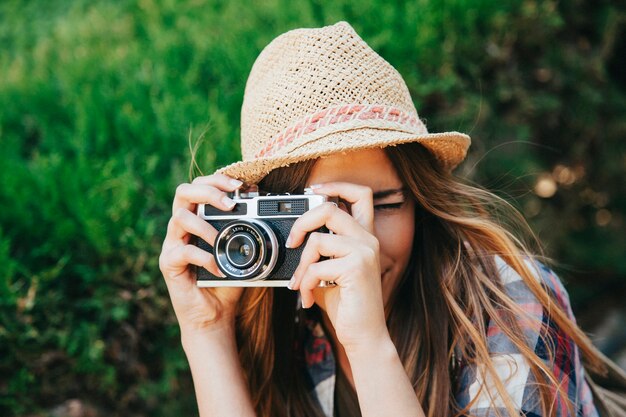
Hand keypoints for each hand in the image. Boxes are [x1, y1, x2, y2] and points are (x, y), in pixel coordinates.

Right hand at [159, 174, 244, 335]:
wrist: (215, 315)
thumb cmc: (229, 281)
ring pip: (179, 217)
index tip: (241, 186)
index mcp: (198, 218)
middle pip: (183, 191)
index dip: (218, 180)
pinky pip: (183, 251)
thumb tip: (268, 206)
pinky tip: (218, 269)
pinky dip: (204, 257)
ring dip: (204, 225)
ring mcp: (173, 244)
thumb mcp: (245, 252)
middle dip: (208, 191)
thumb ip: (251, 229)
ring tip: (220, 240)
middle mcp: (182, 227)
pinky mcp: (169, 264)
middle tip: (230, 204)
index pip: (200, 186)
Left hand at [288, 182, 389, 351]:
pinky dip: (305, 284)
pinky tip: (308, 299)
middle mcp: (368, 239)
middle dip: (302, 222)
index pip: (360, 194)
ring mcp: (365, 252)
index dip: (336, 185)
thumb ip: (319, 250)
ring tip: (300, 284)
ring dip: (301, 265)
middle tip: (292, 242)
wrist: (364, 336)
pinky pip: (316, 266)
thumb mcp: (328, 270)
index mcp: (364, 236)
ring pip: (318, 239)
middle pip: (329, 208)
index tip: (313, 191)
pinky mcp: (357, 268)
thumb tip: (294, 236)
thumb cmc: (346, 304)